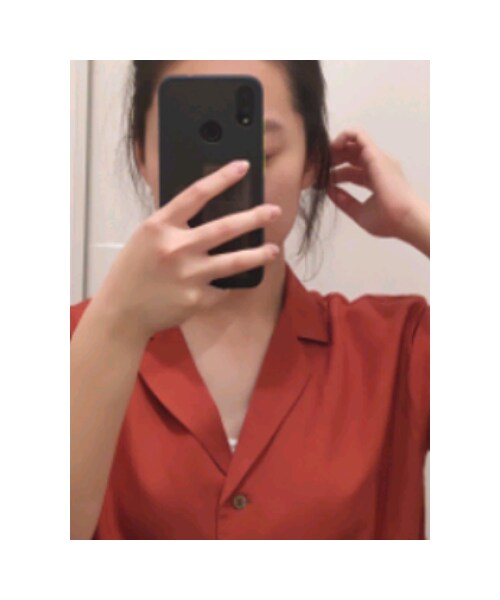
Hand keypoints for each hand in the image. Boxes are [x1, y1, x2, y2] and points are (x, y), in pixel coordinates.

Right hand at [92, 160, 282, 340]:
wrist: (122, 312)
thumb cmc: (134, 272)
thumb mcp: (147, 238)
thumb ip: (173, 225)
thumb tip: (208, 212)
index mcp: (160, 226)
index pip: (196, 194)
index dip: (222, 178)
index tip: (243, 167)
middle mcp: (176, 248)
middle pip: (225, 228)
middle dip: (255, 217)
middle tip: (274, 211)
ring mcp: (188, 275)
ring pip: (234, 261)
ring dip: (258, 254)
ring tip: (274, 250)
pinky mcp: (197, 298)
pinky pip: (221, 288)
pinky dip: (225, 286)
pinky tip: (226, 285)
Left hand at [327, 128, 428, 250]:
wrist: (404, 218)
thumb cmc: (388, 219)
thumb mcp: (360, 213)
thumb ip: (345, 201)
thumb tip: (329, 191)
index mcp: (374, 180)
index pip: (350, 172)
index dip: (334, 175)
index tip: (319, 183)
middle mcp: (376, 167)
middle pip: (350, 157)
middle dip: (332, 160)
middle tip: (317, 169)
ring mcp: (376, 159)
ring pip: (352, 144)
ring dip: (335, 148)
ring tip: (322, 159)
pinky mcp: (374, 154)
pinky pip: (358, 135)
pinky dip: (343, 136)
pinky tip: (331, 147)